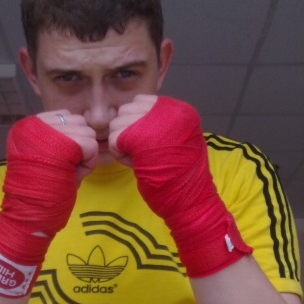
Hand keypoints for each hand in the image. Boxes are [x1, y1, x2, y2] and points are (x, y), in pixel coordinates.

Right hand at [0, 111, 94, 296]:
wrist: (31, 214)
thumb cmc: (43, 192)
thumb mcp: (48, 157)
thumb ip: (62, 138)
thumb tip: (85, 126)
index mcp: (28, 125)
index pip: (65, 116)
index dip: (72, 139)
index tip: (60, 161)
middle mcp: (34, 123)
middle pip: (79, 122)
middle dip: (80, 146)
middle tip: (66, 168)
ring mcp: (47, 131)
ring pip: (87, 133)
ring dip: (86, 155)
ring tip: (68, 171)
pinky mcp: (62, 143)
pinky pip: (91, 145)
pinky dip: (89, 163)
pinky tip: (76, 174)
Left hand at [110, 96, 251, 276]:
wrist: (190, 201)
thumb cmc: (184, 178)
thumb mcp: (180, 141)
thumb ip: (161, 124)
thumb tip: (133, 114)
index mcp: (182, 110)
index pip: (143, 102)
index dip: (138, 124)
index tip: (150, 145)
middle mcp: (168, 109)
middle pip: (127, 110)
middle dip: (128, 132)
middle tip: (143, 154)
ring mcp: (152, 121)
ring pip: (117, 123)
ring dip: (123, 144)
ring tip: (140, 160)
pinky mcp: (137, 137)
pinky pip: (114, 139)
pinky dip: (119, 155)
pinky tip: (134, 165)